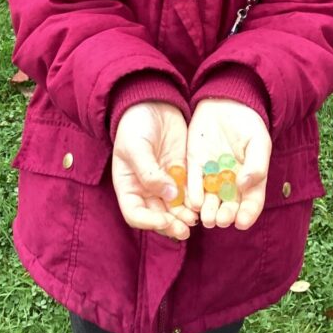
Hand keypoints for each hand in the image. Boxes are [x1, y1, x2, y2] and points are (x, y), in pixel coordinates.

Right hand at [112, 102, 197, 240]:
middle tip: (185, 229)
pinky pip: (188, 193)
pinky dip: (195, 201)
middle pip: (157, 216)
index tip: (165, 220)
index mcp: (128, 186)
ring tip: (196, 219)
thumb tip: (168, 194)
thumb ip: (149, 172)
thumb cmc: (135, 125)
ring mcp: (165, 182)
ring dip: (184, 216)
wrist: (152, 103)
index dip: (149, 222)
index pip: (135, 214)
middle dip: (171, 225)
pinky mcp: (182, 173)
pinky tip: (203, 204)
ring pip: (174, 208)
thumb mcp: (136, 147)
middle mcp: (146, 189)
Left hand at [186, 99, 271, 230]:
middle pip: (228, 204)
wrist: (226, 101)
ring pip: (209, 198)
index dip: (248, 214)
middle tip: (221, 220)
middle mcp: (230, 181)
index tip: (241, 222)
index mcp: (250, 178)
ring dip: (207, 210)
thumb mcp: (258, 141)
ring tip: (207, 218)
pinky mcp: (195, 164)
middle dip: (225, 215)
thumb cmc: (248, 123)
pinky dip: (193, 193)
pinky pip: (193, 182)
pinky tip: (194, 202)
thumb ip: (256, 164)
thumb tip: (244, 185)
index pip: (251, 201)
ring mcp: (211, 174)